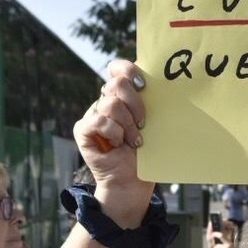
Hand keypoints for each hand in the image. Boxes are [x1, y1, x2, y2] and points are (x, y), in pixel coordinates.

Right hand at [75, 59, 148, 190]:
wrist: (133, 179)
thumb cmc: (146, 152)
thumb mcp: (152, 123)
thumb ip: (151, 102)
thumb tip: (164, 83)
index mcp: (123, 95)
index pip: (118, 68)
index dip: (129, 70)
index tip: (144, 85)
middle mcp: (106, 101)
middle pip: (117, 83)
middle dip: (135, 104)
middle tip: (142, 124)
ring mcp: (93, 114)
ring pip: (111, 104)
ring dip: (127, 125)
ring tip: (133, 140)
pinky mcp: (83, 129)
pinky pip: (99, 120)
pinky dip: (113, 133)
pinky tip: (118, 144)